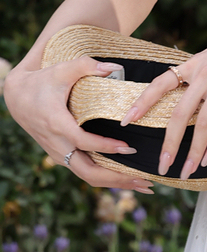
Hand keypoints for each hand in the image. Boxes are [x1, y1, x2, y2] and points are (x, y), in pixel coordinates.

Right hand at [3, 56, 152, 194]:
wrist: (17, 97)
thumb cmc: (42, 82)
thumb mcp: (62, 69)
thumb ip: (87, 65)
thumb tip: (115, 67)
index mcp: (57, 124)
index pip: (83, 142)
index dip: (106, 147)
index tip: (128, 149)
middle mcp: (57, 144)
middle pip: (87, 171)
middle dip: (117, 178)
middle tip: (144, 179)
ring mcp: (59, 153)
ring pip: (87, 176)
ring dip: (115, 183)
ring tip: (143, 185)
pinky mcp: (62, 156)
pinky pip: (84, 172)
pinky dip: (105, 178)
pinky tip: (126, 179)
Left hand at [119, 20, 206, 181]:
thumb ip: (199, 76)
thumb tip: (188, 99)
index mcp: (192, 65)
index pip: (160, 84)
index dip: (142, 102)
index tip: (127, 120)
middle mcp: (203, 75)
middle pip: (180, 115)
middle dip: (170, 144)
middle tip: (163, 165)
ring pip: (203, 125)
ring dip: (194, 152)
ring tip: (188, 170)